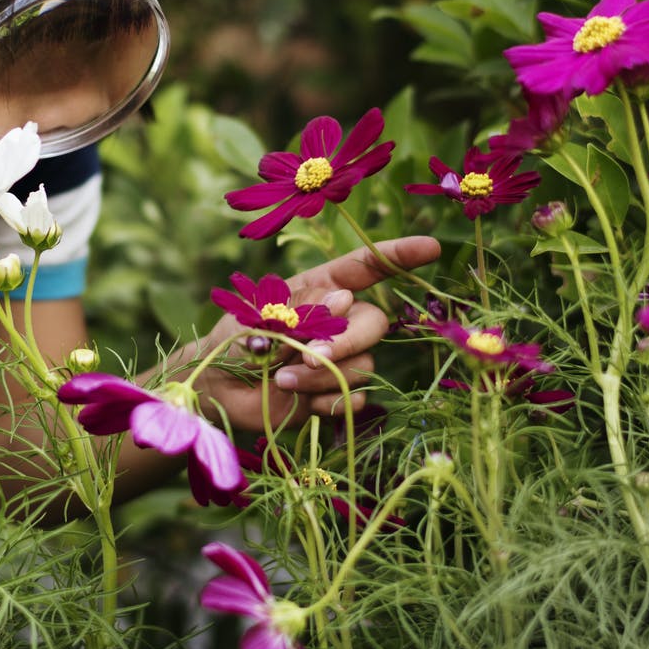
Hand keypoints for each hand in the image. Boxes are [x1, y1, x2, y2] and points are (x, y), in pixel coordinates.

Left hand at [194, 235, 439, 430]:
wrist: (217, 387)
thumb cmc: (235, 338)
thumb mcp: (260, 315)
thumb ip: (301, 310)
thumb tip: (345, 300)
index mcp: (321, 289)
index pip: (366, 268)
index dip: (399, 256)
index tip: (431, 247)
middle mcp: (338, 321)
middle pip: (374, 323)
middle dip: (347, 342)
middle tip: (310, 358)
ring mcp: (341, 359)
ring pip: (363, 364)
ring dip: (323, 376)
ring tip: (282, 379)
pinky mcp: (336, 393)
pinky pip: (355, 397)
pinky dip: (328, 401)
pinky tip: (301, 401)